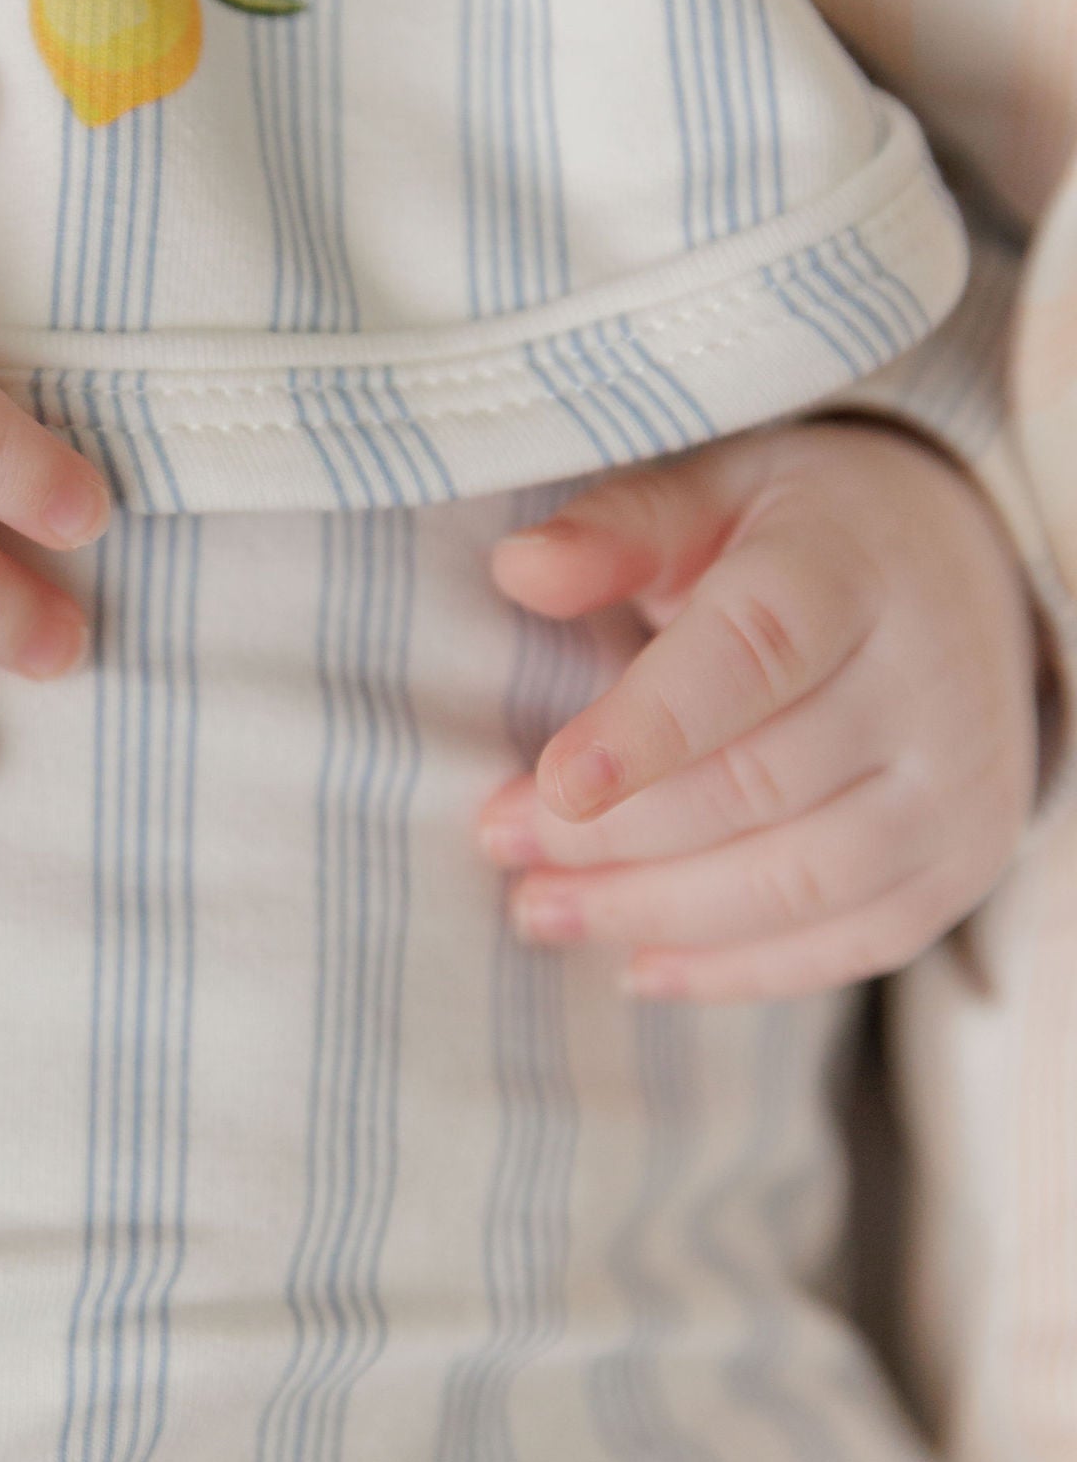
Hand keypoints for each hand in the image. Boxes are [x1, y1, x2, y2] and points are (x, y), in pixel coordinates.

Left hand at [473, 421, 1040, 1000]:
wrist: (961, 576)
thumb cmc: (798, 535)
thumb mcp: (714, 491)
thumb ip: (621, 528)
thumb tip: (519, 567)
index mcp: (851, 568)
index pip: (755, 653)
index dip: (653, 726)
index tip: (558, 782)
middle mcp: (927, 682)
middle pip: (760, 784)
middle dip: (614, 832)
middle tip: (498, 839)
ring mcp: (958, 785)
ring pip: (799, 881)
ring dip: (654, 911)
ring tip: (540, 908)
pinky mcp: (962, 864)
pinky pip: (851, 945)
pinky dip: (737, 970)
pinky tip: (636, 968)